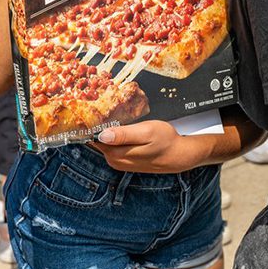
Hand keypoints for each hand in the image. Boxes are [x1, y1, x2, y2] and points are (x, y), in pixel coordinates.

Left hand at [94, 120, 213, 173]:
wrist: (179, 154)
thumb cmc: (165, 140)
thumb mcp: (145, 132)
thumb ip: (123, 135)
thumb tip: (102, 136)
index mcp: (116, 154)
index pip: (93, 139)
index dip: (90, 124)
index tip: (88, 110)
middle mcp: (115, 161)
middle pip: (97, 141)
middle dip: (96, 125)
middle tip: (98, 106)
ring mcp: (119, 162)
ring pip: (105, 143)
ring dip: (105, 129)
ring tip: (107, 112)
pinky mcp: (125, 160)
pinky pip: (112, 145)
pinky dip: (113, 134)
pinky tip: (118, 124)